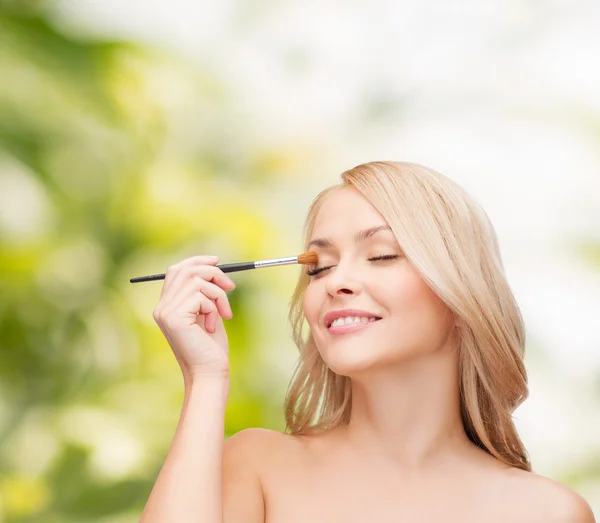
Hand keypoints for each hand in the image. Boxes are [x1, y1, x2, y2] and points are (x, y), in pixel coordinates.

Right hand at [152, 255, 235, 378]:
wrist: (209, 373)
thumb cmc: (211, 348)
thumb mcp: (209, 313)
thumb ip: (205, 292)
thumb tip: (213, 265)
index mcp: (167, 305)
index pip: (176, 270)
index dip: (197, 261)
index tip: (217, 261)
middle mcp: (161, 307)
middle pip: (186, 270)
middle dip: (213, 273)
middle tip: (230, 287)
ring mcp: (165, 312)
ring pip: (198, 282)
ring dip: (218, 296)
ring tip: (223, 315)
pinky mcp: (174, 317)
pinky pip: (201, 296)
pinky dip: (214, 308)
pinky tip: (212, 326)